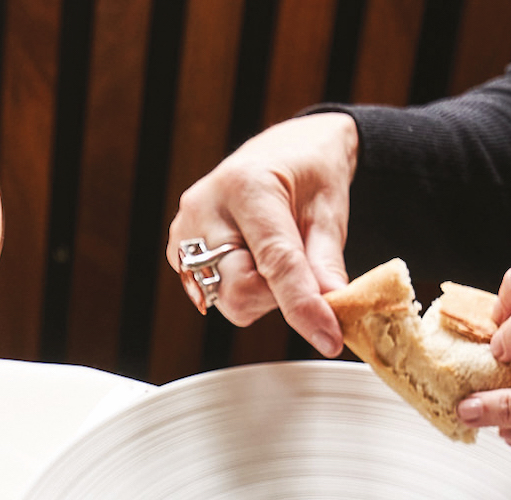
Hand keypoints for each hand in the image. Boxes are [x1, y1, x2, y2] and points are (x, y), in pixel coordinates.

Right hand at [165, 112, 358, 355]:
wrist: (283, 149)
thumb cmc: (308, 172)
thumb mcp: (329, 211)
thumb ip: (326, 264)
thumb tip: (334, 312)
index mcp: (247, 186)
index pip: (275, 263)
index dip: (303, 306)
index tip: (328, 339)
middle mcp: (204, 209)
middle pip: (240, 291)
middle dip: (277, 296)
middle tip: (300, 268)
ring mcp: (183, 231)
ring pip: (225, 300)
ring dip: (259, 293)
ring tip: (272, 257)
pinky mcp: (176, 251)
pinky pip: (212, 295)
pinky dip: (240, 288)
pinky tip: (250, 259)